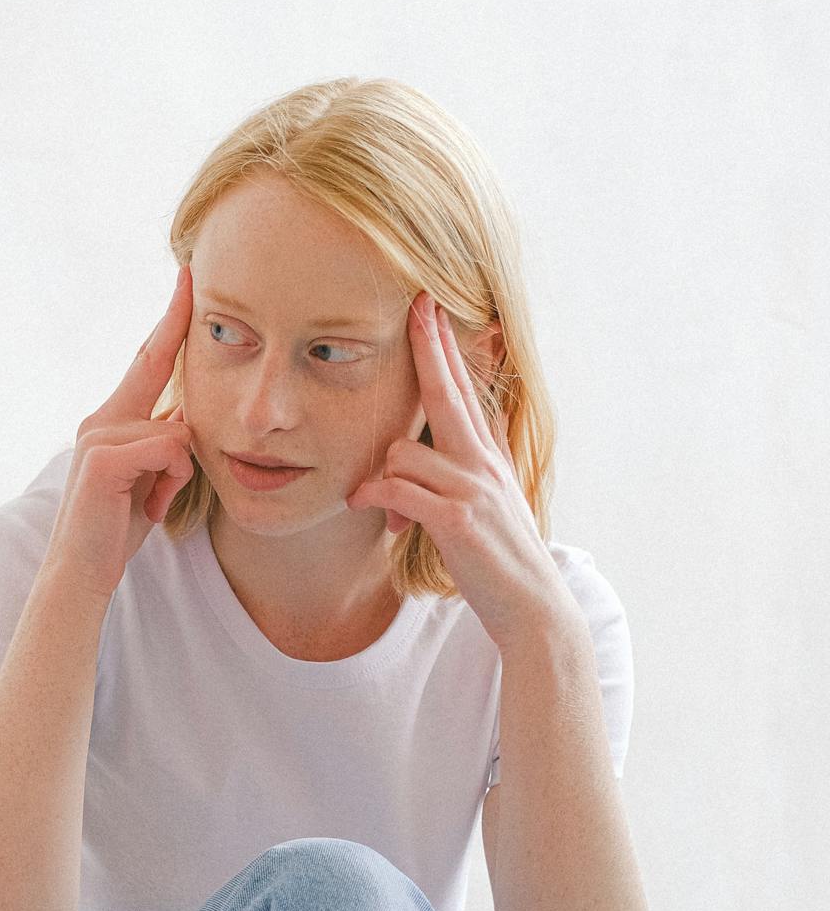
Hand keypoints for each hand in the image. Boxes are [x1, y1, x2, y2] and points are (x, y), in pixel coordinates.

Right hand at [44, 266, 196, 595]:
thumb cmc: (117, 529)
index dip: (172, 317)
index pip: (148, 358)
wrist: (82, 572)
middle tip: (148, 497)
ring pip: (179, 431)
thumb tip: (188, 417)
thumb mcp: (152, 476)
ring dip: (177, 476)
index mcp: (111, 419)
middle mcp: (100, 419)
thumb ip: (165, 440)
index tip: (190, 276)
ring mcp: (97, 435)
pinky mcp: (103, 457)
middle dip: (176, 437)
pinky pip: (170, 449)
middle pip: (167, 392)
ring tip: (147, 505)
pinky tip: (145, 506)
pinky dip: (170, 482)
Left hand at [347, 293, 570, 644]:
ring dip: (381, 481)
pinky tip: (380, 521)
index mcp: (487, 457)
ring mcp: (472, 488)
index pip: (465, 392)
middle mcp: (483, 463)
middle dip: (430, 348)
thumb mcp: (494, 500)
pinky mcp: (456, 518)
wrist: (531, 606)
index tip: (431, 308)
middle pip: (448, 394)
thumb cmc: (501, 557)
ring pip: (402, 453)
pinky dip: (378, 501)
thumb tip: (473, 428)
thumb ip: (479, 462)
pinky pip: (398, 490)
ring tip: (384, 514)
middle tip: (417, 304)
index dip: (448, 349)